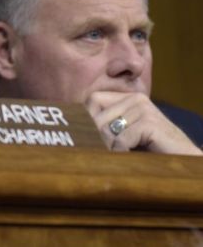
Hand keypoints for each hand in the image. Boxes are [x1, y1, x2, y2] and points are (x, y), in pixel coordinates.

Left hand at [86, 91, 201, 155]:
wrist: (187, 163)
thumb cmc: (152, 152)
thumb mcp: (125, 136)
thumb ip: (104, 128)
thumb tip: (74, 127)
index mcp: (128, 98)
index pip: (92, 100)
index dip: (88, 120)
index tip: (93, 137)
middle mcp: (136, 98)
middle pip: (96, 116)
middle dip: (100, 138)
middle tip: (116, 150)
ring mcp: (143, 108)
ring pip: (106, 130)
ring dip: (113, 147)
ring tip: (129, 152)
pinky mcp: (149, 122)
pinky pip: (120, 140)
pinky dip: (124, 152)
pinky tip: (138, 155)